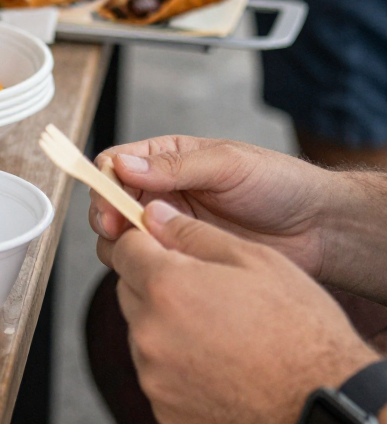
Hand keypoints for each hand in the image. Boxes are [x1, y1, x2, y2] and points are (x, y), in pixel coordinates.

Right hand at [90, 136, 338, 276]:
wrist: (320, 229)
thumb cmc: (281, 185)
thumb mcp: (228, 165)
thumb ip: (174, 166)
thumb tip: (123, 165)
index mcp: (168, 158)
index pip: (115, 164)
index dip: (104, 182)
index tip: (109, 203)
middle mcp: (163, 190)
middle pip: (110, 201)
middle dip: (107, 216)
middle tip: (118, 232)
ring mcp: (171, 225)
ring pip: (123, 235)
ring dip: (123, 243)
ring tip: (144, 250)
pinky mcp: (184, 255)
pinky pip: (150, 260)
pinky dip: (146, 264)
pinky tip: (164, 265)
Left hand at [107, 201, 374, 423]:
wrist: (326, 409)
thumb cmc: (300, 329)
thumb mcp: (257, 261)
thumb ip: (194, 234)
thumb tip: (153, 214)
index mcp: (166, 287)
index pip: (124, 249)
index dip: (144, 244)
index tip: (164, 249)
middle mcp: (149, 332)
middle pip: (128, 292)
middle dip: (155, 286)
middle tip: (205, 295)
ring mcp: (154, 376)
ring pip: (141, 335)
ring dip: (165, 328)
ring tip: (220, 335)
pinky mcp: (164, 410)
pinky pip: (157, 375)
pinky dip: (177, 369)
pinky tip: (220, 369)